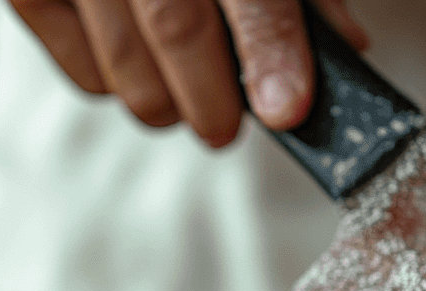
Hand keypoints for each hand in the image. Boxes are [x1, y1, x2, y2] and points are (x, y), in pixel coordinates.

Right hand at [8, 0, 366, 146]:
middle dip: (213, 99)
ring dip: (165, 102)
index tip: (287, 109)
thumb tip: (344, 46)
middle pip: (177, 29)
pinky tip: (137, 67)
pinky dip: (115, 86)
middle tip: (225, 126)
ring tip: (184, 95)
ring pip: (124, 67)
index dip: (271, 51)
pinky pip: (82, 69)